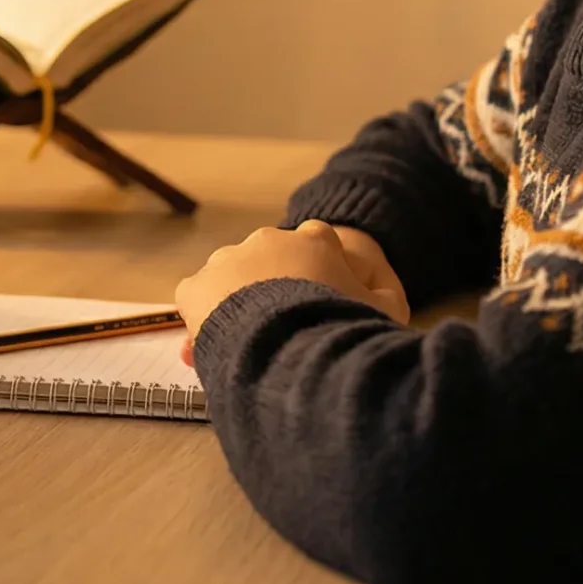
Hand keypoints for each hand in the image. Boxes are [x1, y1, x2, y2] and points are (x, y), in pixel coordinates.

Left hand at [174, 221, 409, 364]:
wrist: (294, 342)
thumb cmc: (343, 324)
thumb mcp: (383, 309)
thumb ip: (384, 298)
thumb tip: (385, 299)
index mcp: (316, 238)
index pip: (320, 246)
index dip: (320, 278)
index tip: (319, 305)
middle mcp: (269, 240)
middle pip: (272, 264)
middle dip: (275, 291)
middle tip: (285, 330)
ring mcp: (229, 260)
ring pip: (234, 281)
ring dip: (241, 304)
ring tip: (253, 342)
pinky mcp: (197, 286)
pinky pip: (201, 302)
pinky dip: (208, 320)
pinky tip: (222, 345)